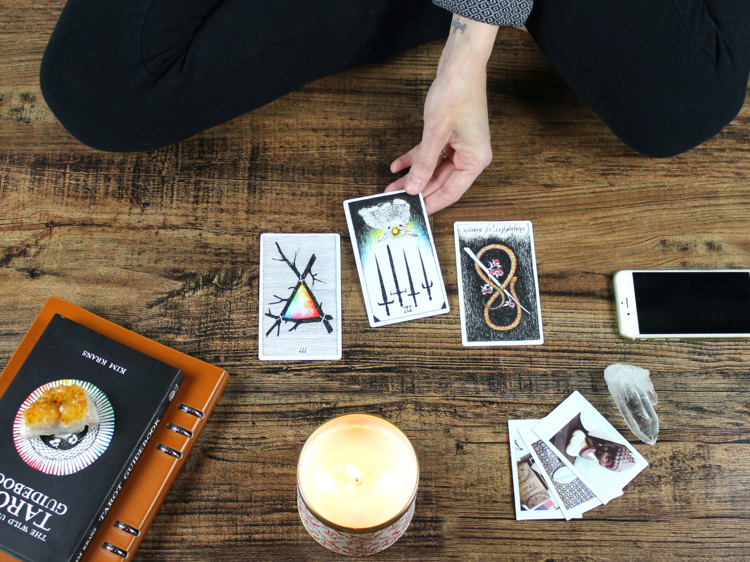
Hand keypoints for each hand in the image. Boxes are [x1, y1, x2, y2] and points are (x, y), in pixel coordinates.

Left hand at [385, 16, 498, 214]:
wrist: (461, 64)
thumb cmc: (457, 93)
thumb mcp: (435, 133)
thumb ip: (424, 164)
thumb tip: (413, 187)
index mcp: (475, 160)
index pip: (452, 192)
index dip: (432, 203)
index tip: (416, 213)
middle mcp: (470, 156)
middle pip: (440, 181)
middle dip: (417, 189)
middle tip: (397, 198)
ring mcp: (460, 146)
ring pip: (432, 169)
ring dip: (412, 175)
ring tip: (392, 186)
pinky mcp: (449, 136)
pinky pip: (430, 154)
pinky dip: (414, 159)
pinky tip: (397, 165)